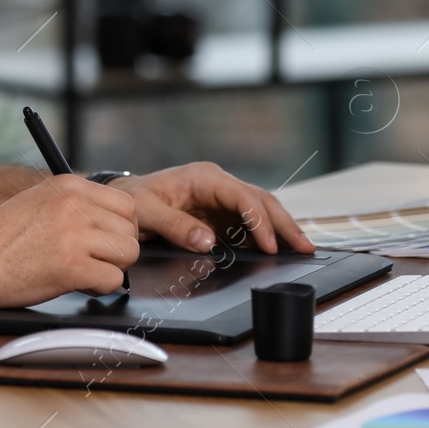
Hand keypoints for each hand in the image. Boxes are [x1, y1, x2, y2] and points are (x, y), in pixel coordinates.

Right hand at [0, 174, 139, 307]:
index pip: (126, 204)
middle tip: (92, 261)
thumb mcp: (38, 203)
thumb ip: (74, 206)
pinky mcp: (70, 266)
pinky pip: (114, 281)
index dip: (120, 229)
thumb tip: (111, 223)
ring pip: (128, 254)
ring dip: (110, 269)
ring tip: (82, 272)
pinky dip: (99, 289)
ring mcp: (73, 234)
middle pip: (131, 230)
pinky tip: (76, 285)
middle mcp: (75, 204)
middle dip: (116, 251)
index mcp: (69, 185)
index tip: (103, 243)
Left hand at [110, 163, 314, 255]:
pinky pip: (249, 223)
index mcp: (203, 177)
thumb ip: (176, 226)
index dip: (259, 221)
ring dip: (281, 228)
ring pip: (261, 209)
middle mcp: (218, 184)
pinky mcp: (220, 214)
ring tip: (302, 248)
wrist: (123, 199)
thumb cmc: (133, 201)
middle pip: (261, 200)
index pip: (242, 196)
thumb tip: (208, 241)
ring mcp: (222, 198)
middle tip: (305, 247)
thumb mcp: (147, 213)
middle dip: (284, 223)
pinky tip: (279, 249)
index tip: (270, 246)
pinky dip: (266, 235)